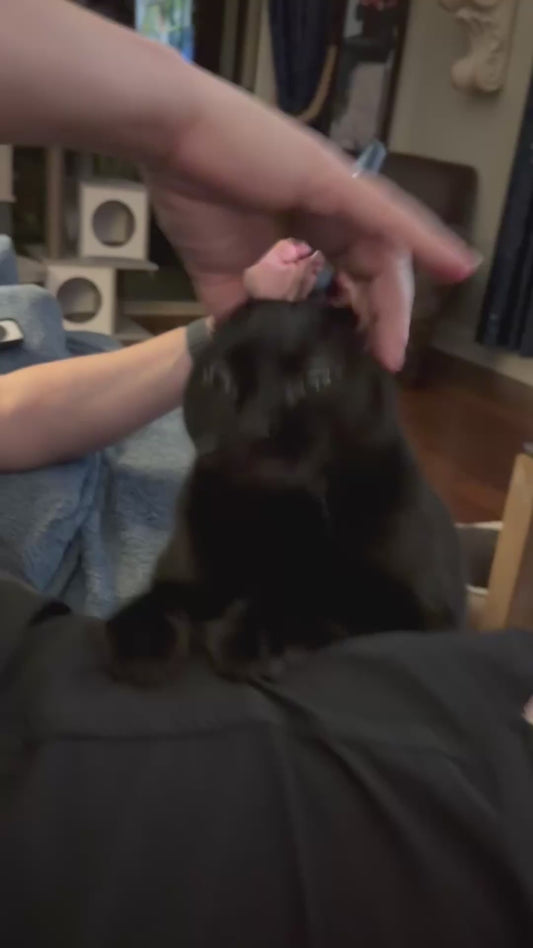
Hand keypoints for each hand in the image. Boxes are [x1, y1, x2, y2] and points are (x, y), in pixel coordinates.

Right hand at [140, 60, 477, 371]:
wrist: (169, 138)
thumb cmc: (192, 190)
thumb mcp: (219, 269)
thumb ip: (237, 305)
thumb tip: (240, 345)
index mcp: (309, 223)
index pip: (350, 275)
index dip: (358, 316)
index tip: (359, 357)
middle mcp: (334, 206)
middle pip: (375, 267)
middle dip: (382, 318)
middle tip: (382, 361)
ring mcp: (338, 190)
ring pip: (388, 248)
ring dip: (397, 300)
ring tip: (394, 347)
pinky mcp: (334, 179)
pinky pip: (388, 216)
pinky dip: (424, 240)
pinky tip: (453, 268)